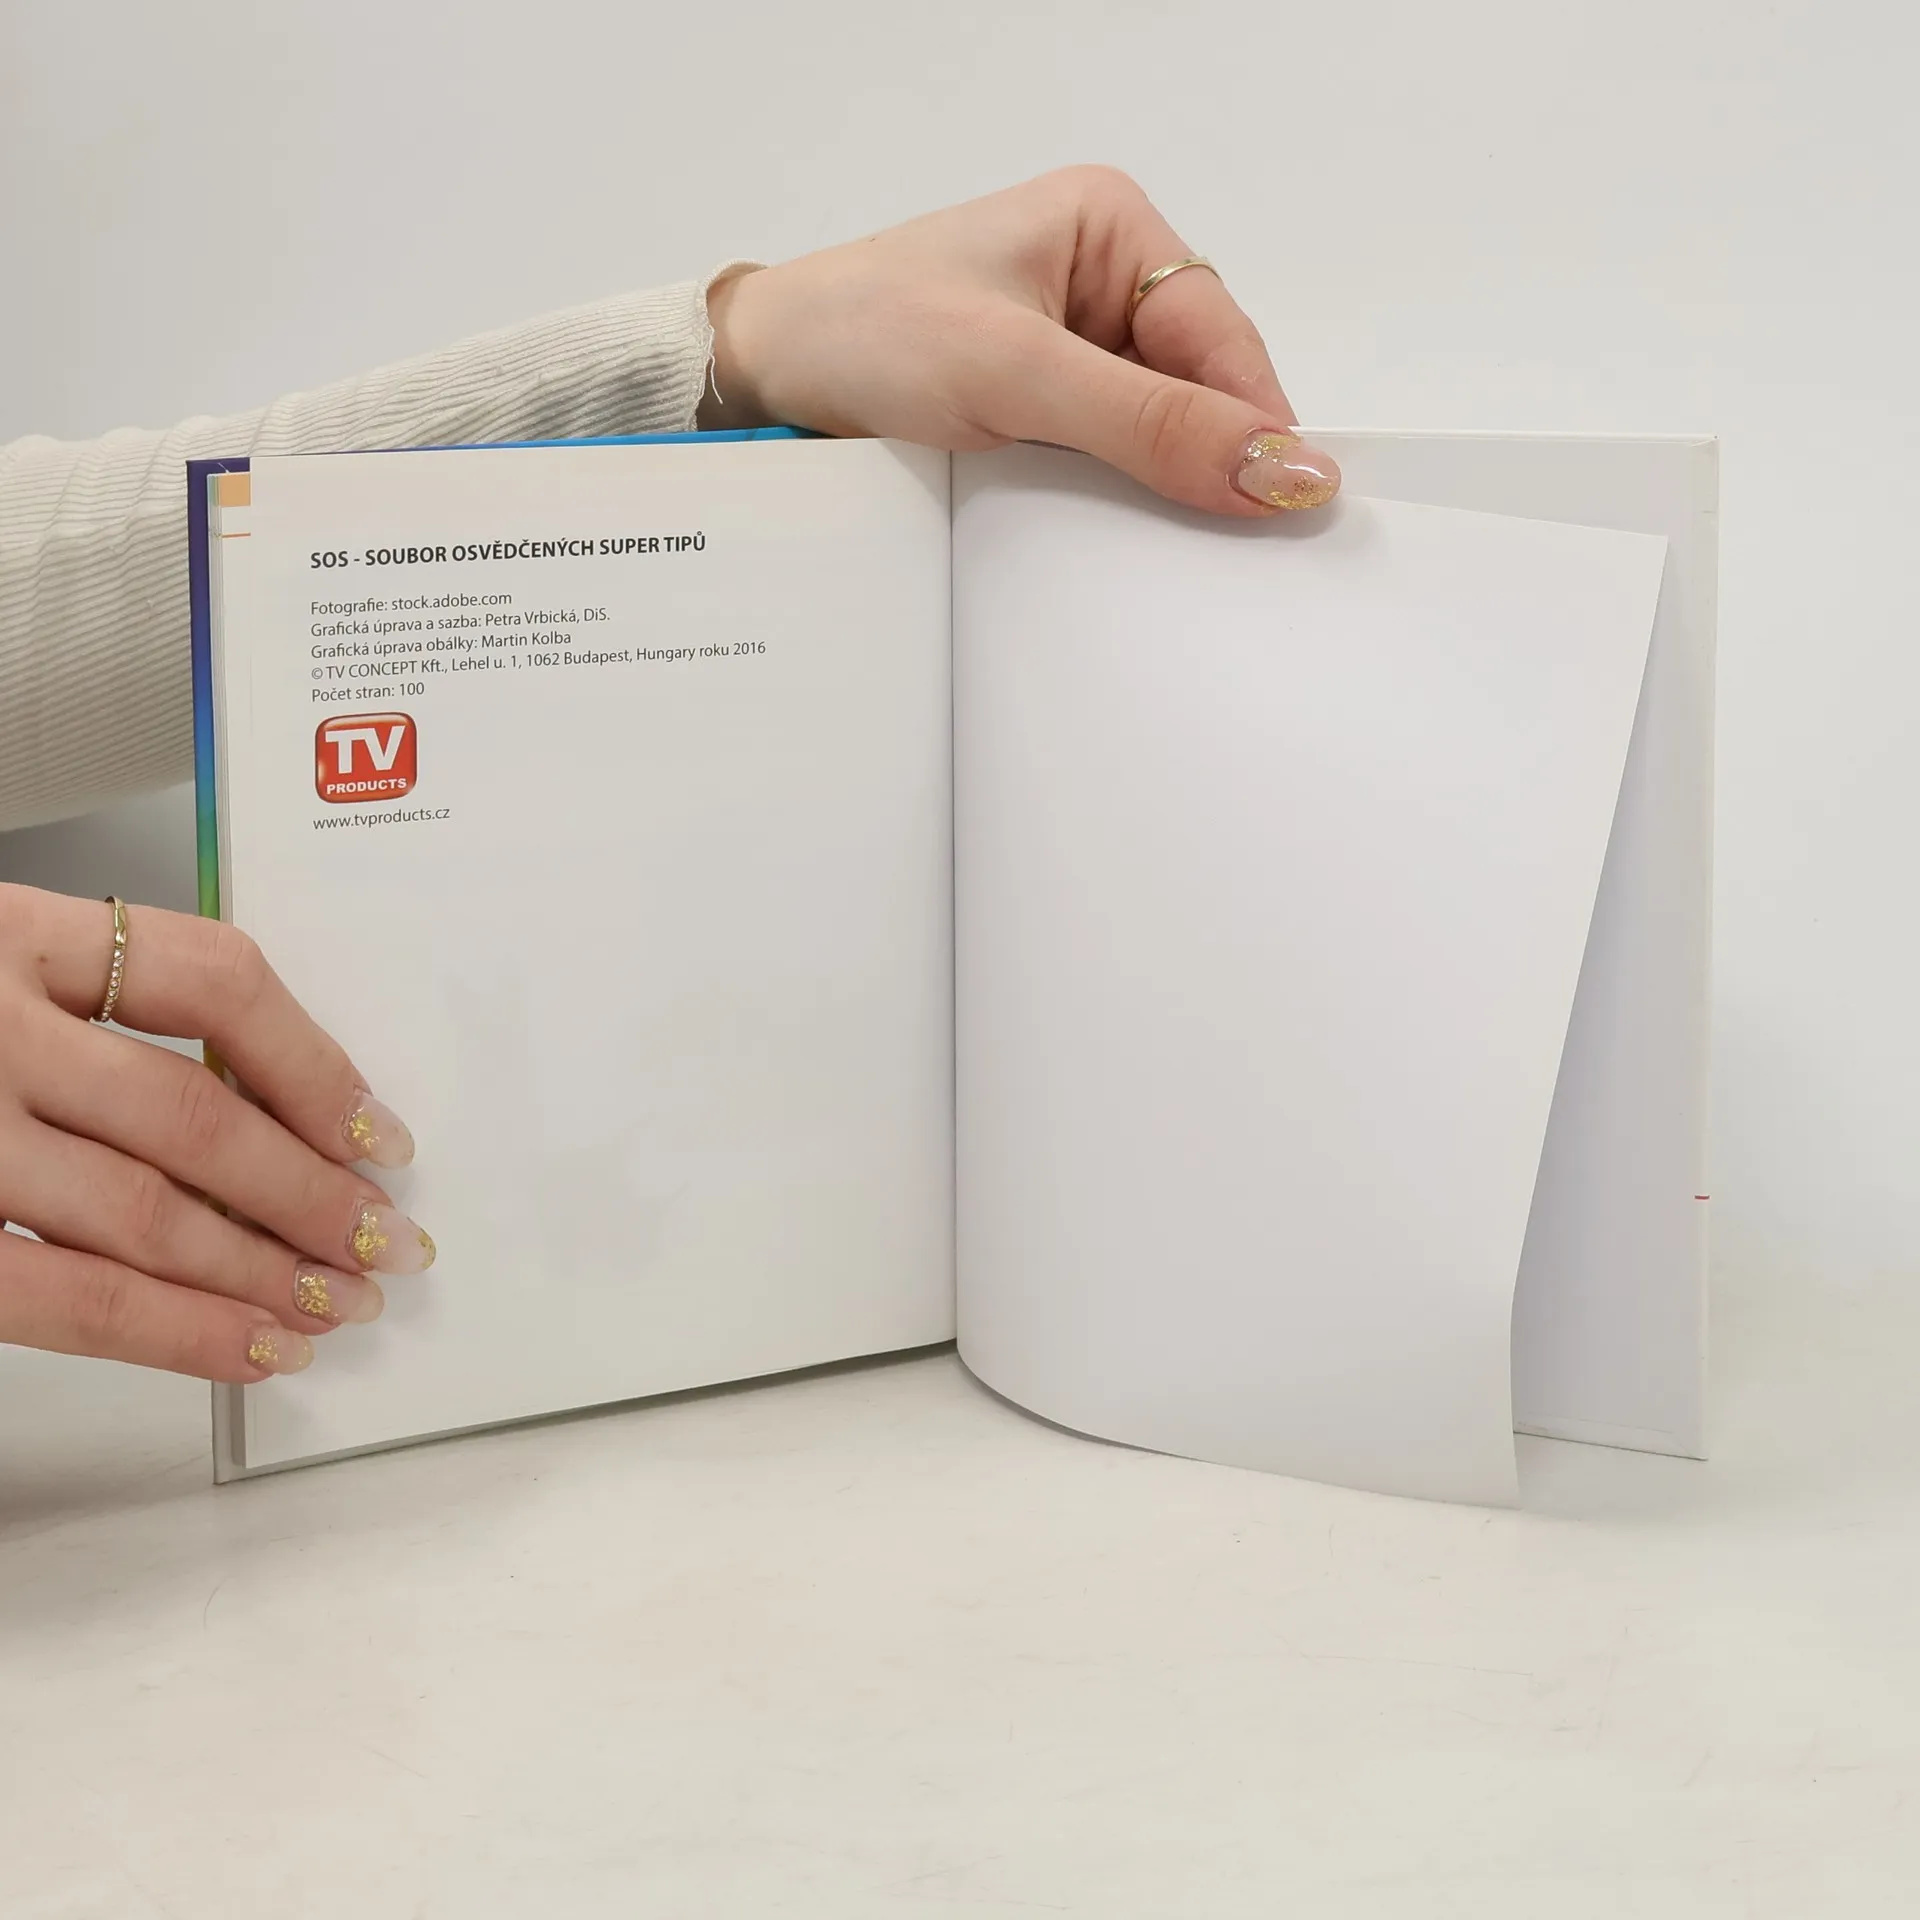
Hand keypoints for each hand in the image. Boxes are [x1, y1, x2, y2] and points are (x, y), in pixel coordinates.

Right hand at [0, 887, 431, 1380]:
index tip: (381, 1132)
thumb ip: (99, 1002)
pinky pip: (62, 1298)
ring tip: (345, 1303)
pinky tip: (252, 1349)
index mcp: (9, 930)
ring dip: (265, 1271)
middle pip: (194, 1114)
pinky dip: (175, 1334)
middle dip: (313, 1193)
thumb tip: (279, 1101)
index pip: (216, 979)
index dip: (318, 1065)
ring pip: (143, 1213)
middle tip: (393, 1240)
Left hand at [699, 165, 1339, 517]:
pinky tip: (1097, 527)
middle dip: (1203, 457)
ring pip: (1155, 432)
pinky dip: (1107, 498)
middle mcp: (1100, 282)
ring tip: (1144, 532)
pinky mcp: (1037, 408)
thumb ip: (1151, 424)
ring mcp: (1069, 350)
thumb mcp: (1018, 376)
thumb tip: (1279, 465)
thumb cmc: (865, 332)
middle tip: (1218, 538)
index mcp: (1110, 228)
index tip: (1286, 504)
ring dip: (1152, 485)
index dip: (1253, 422)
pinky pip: (1105, 461)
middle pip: (1198, 388)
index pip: (1222, 337)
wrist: (761, 377)